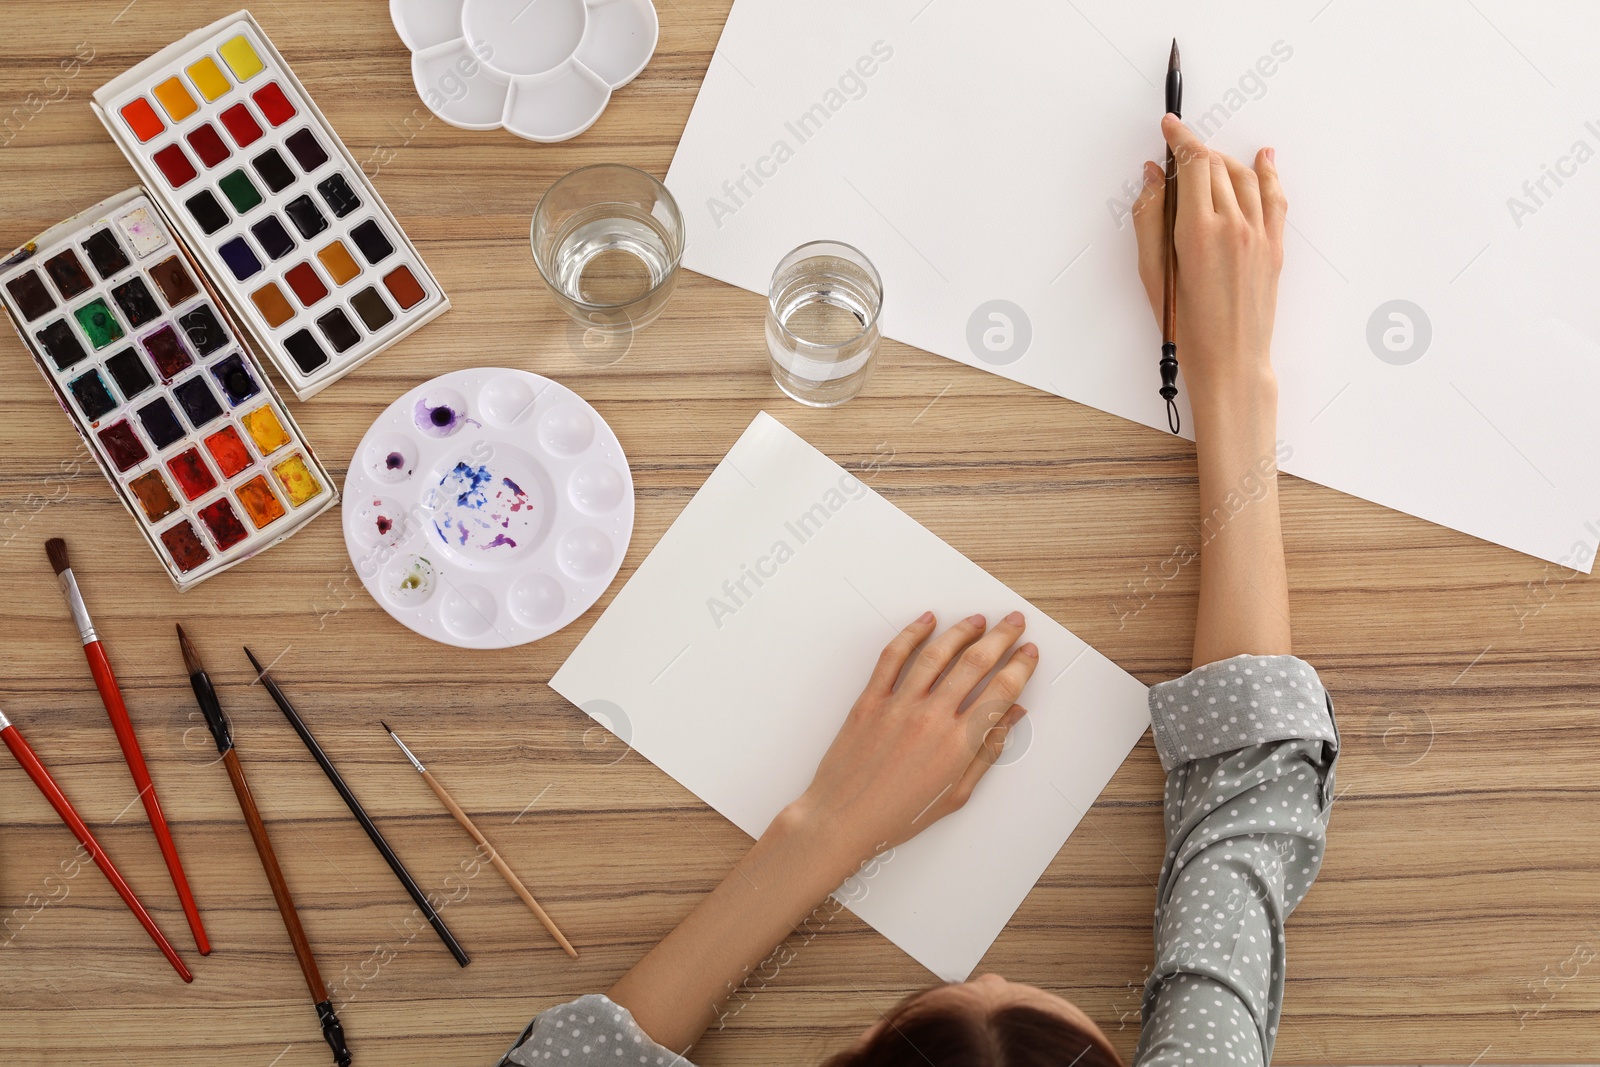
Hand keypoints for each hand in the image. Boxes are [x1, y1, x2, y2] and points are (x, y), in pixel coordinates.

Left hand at [784, 610, 1036, 869]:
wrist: (843, 819)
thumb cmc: (899, 815)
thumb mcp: (957, 794)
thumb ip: (987, 752)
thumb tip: (1012, 718)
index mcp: (958, 744)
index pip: (1001, 692)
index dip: (1020, 667)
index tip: (1029, 653)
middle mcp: (932, 718)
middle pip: (975, 663)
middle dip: (1001, 638)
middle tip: (1014, 622)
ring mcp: (899, 705)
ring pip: (937, 653)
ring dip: (962, 631)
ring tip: (978, 620)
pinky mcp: (870, 700)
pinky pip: (893, 657)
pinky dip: (912, 634)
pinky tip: (926, 621)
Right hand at [1133, 114, 1285, 411]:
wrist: (1231, 360)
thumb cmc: (1187, 328)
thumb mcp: (1152, 274)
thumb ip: (1149, 218)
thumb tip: (1153, 178)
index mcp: (1198, 231)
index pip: (1193, 163)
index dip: (1181, 138)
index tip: (1170, 127)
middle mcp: (1233, 225)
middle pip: (1216, 166)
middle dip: (1195, 153)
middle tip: (1176, 158)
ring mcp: (1259, 234)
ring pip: (1243, 175)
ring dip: (1223, 161)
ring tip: (1206, 163)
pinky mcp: (1274, 246)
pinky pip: (1274, 196)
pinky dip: (1268, 172)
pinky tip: (1264, 158)